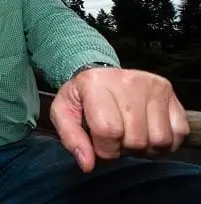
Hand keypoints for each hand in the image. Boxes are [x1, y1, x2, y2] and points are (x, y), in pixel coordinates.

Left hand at [50, 67, 189, 172]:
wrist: (99, 76)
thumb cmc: (81, 98)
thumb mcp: (63, 113)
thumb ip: (71, 138)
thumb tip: (87, 164)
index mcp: (94, 83)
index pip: (108, 131)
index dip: (103, 148)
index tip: (98, 142)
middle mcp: (126, 80)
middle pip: (135, 139)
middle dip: (122, 148)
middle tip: (114, 137)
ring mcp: (150, 84)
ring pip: (159, 139)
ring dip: (144, 148)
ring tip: (129, 135)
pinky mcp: (168, 90)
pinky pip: (178, 132)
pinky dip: (164, 142)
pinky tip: (146, 132)